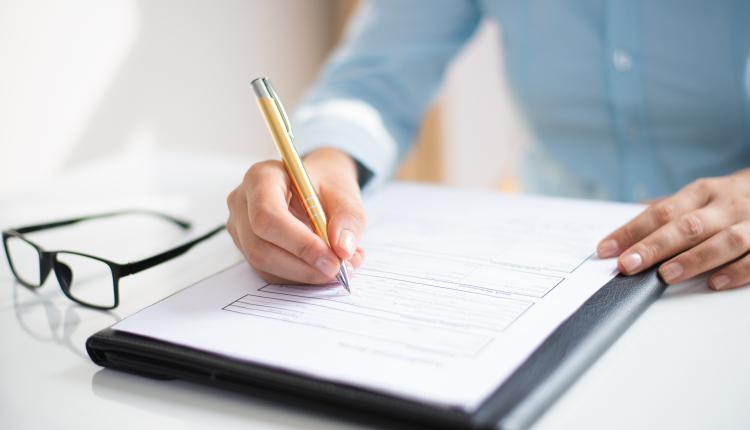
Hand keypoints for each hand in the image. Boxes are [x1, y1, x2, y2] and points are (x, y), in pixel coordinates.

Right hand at [227, 148, 365, 283]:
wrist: (315, 187)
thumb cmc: (326, 185)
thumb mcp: (345, 194)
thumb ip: (347, 219)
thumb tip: (342, 249)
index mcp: (261, 178)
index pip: (267, 216)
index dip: (300, 244)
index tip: (333, 259)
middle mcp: (242, 203)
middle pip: (260, 246)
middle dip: (303, 266)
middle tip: (340, 270)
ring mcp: (240, 228)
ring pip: (264, 265)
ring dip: (304, 274)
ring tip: (340, 267)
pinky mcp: (247, 249)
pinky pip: (269, 272)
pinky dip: (299, 276)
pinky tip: (322, 267)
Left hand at [597, 169, 749, 290]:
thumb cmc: (728, 200)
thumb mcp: (699, 197)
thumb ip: (666, 212)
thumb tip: (624, 224)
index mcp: (701, 193)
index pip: (660, 212)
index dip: (631, 231)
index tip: (606, 249)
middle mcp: (726, 206)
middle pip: (687, 226)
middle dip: (654, 246)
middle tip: (628, 264)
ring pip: (725, 240)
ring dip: (694, 259)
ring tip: (666, 275)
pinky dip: (737, 271)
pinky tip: (714, 282)